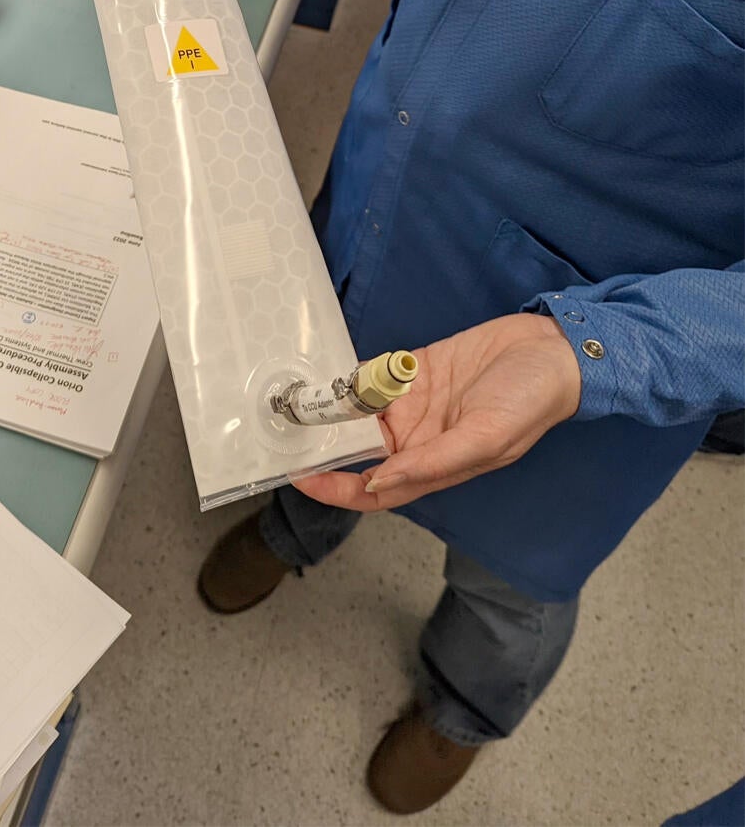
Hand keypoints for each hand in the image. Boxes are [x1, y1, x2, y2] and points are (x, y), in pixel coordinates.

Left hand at [294, 312, 581, 514]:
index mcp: (434, 465)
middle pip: (357, 450)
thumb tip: (379, 483)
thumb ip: (433, 463)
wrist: (553, 349)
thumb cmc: (531, 401)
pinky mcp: (415, 368)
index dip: (335, 490)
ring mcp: (414, 402)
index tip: (300, 478)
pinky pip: (373, 376)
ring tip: (296, 399)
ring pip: (360, 412)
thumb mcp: (486, 438)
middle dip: (323, 444)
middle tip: (286, 429)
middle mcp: (418, 438)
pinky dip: (350, 376)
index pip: (372, 490)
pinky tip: (325, 371)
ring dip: (331, 408)